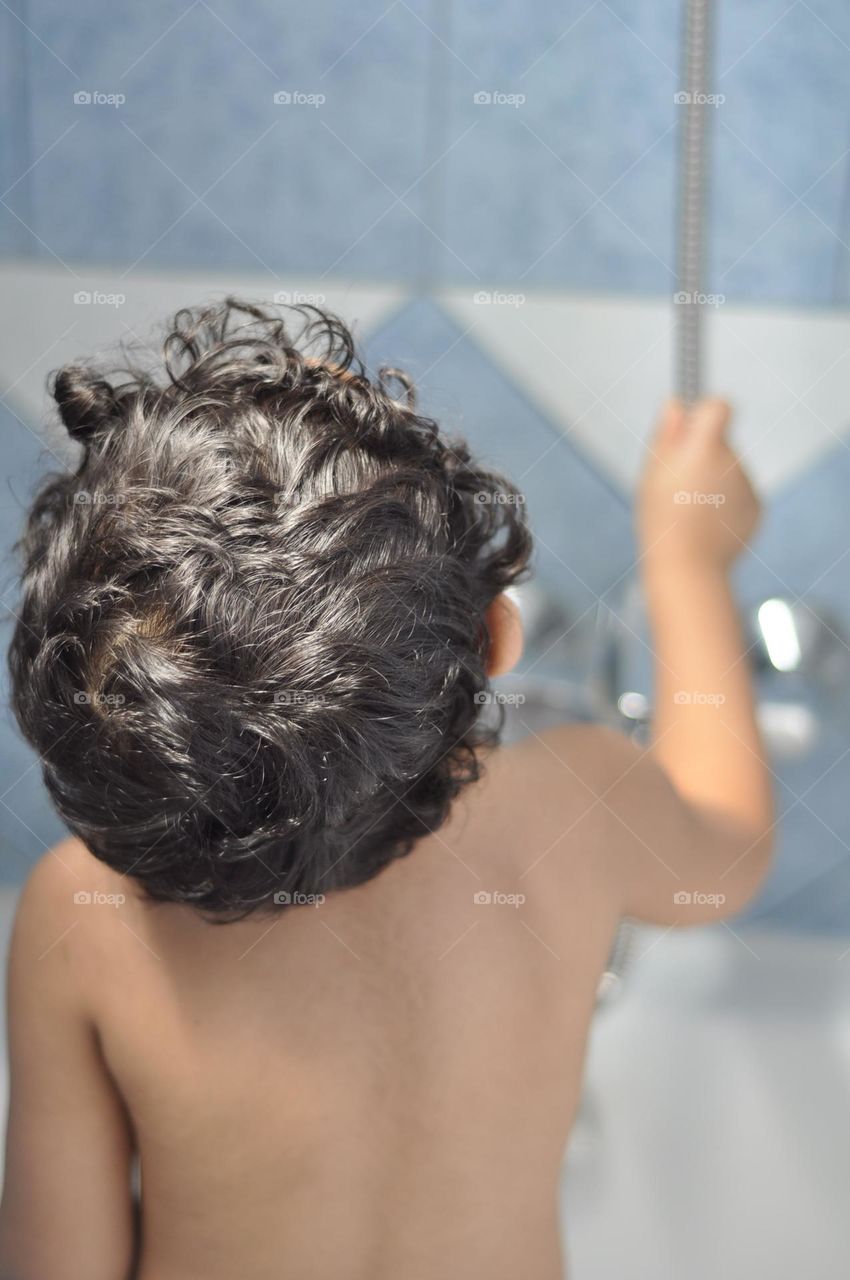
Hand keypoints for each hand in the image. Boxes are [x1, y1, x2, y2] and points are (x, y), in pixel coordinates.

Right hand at [637, 398, 759, 573]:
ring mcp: (748, 485)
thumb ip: (667, 434)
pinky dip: (725, 504)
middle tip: (678, 486)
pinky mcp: (756, 507)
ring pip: (729, 471)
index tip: (690, 427)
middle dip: (702, 456)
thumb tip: (676, 403)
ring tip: (690, 511)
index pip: (718, 406)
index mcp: (705, 447)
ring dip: (713, 483)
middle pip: (721, 443)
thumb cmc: (662, 519)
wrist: (688, 566)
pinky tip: (706, 523)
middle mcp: (733, 461)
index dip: (704, 412)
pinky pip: (739, 494)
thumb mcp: (652, 472)